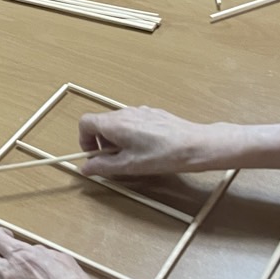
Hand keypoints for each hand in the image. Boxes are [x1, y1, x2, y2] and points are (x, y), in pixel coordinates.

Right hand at [76, 107, 210, 177]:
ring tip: (132, 156)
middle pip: (101, 123)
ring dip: (117, 139)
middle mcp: (124, 112)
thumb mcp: (129, 166)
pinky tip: (147, 148)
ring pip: (117, 123)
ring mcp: (139, 111)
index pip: (85, 123)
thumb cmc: (163, 155)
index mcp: (114, 124)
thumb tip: (86, 167)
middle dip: (101, 142)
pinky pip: (133, 121)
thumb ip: (103, 166)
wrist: (195, 145)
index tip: (94, 156)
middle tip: (114, 160)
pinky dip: (131, 134)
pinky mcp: (152, 114)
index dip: (84, 140)